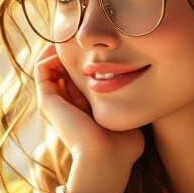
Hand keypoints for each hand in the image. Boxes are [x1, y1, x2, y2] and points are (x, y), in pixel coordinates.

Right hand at [34, 43, 145, 170]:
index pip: (78, 78)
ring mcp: (54, 103)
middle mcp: (66, 106)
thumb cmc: (123, 145)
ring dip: (60, 49)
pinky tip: (68, 45)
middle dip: (73, 51)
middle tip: (87, 34)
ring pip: (50, 67)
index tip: (103, 45)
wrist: (106, 158)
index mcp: (83, 110)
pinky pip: (41, 69)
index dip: (87, 59)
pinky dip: (50, 53)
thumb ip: (133, 103)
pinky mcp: (47, 100)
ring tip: (76, 35)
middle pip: (63, 70)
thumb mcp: (130, 117)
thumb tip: (151, 91)